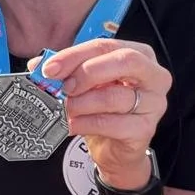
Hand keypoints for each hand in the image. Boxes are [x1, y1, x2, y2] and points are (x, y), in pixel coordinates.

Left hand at [38, 39, 171, 189]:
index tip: (50, 68)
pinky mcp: (145, 130)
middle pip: (123, 61)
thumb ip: (67, 70)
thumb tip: (39, 64)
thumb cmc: (103, 110)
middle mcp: (154, 76)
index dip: (75, 55)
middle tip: (64, 87)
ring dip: (81, 103)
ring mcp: (154, 104)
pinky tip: (72, 125)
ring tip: (65, 109)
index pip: (106, 46)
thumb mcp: (86, 84)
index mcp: (140, 56)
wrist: (114, 149)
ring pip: (114, 96)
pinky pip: (111, 124)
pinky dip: (85, 124)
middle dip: (87, 72)